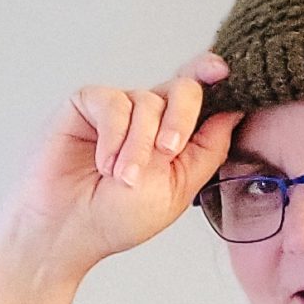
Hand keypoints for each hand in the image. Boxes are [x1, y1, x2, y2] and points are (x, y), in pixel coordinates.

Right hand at [0, 52, 239, 276]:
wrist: (69, 232)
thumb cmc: (119, 217)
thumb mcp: (179, 188)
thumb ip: (208, 149)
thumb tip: (234, 111)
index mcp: (176, 134)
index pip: (201, 94)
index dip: (212, 74)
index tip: (224, 71)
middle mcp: (150, 116)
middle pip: (183, 89)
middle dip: (181, 118)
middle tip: (167, 151)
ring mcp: (120, 108)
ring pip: (148, 101)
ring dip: (139, 146)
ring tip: (123, 178)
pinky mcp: (88, 103)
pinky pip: (114, 104)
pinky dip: (114, 137)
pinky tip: (104, 164)